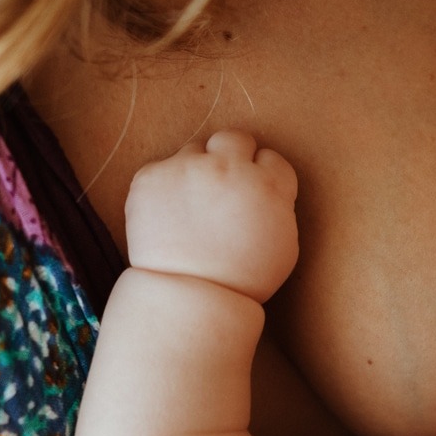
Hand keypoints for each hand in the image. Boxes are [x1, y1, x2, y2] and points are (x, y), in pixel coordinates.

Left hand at [124, 129, 299, 301]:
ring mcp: (187, 168)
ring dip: (196, 171)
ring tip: (192, 209)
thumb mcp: (283, 244)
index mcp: (268, 183)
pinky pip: (161, 169)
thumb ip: (277, 204)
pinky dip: (165, 188)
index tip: (251, 193)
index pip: (270, 157)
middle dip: (231, 157)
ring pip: (194, 151)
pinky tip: (169, 216)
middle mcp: (229, 166)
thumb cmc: (244, 279)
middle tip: (223, 188)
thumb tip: (264, 186)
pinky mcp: (151, 176)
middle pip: (234, 139)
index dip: (261, 176)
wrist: (193, 296)